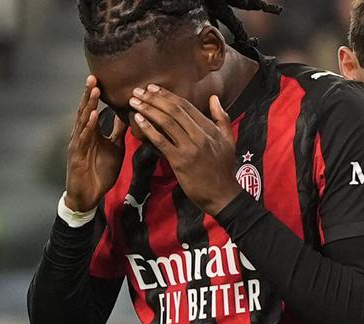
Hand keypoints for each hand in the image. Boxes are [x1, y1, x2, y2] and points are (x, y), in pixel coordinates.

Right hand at [66, 76, 126, 212]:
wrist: (88, 195)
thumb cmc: (99, 172)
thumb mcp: (114, 149)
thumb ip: (118, 133)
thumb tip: (127, 116)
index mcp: (91, 133)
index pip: (92, 110)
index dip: (95, 95)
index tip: (100, 79)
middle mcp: (82, 135)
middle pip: (85, 111)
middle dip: (89, 94)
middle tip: (93, 76)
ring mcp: (78, 145)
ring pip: (83, 121)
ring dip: (89, 105)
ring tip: (94, 90)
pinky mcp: (77, 156)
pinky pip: (84, 139)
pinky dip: (89, 127)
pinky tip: (94, 116)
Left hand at [129, 85, 242, 215]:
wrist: (222, 195)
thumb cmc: (224, 169)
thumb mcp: (228, 140)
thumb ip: (221, 118)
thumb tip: (214, 98)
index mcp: (209, 129)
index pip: (186, 105)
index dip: (167, 95)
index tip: (153, 88)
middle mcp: (200, 135)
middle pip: (174, 110)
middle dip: (153, 98)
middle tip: (138, 91)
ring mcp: (189, 148)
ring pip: (166, 122)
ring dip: (148, 109)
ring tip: (134, 102)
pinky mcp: (180, 161)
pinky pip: (161, 141)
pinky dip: (148, 129)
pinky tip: (138, 120)